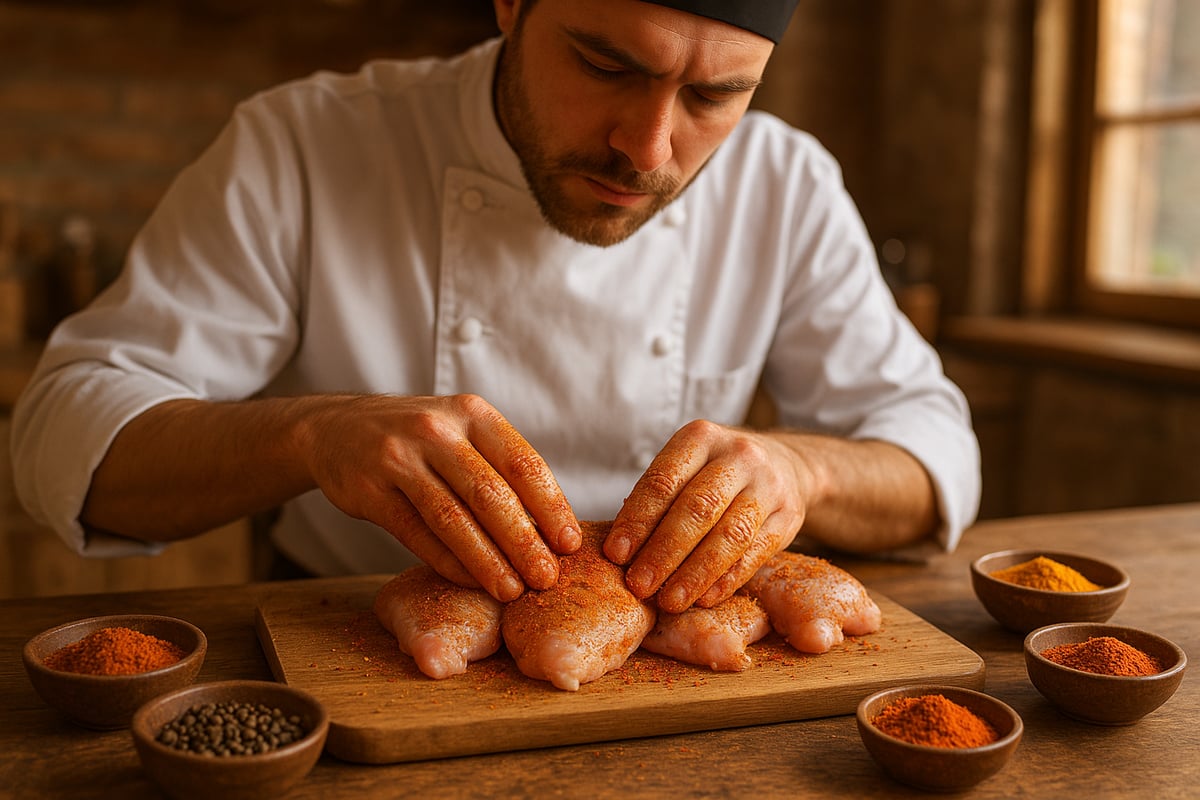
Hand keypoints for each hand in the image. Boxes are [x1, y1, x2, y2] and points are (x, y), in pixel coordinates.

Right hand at [302, 393, 580, 601]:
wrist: (335, 429)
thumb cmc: (418, 440)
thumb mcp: (460, 432)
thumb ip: (498, 468)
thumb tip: (549, 529)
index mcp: (472, 414)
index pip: (523, 463)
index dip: (552, 507)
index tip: (571, 544)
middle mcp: (437, 430)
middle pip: (491, 494)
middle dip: (524, 541)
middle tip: (547, 577)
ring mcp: (399, 458)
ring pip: (453, 518)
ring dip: (488, 560)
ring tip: (513, 590)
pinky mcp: (369, 490)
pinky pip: (417, 534)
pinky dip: (449, 562)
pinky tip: (473, 581)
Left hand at [604, 420, 807, 613]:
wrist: (787, 464)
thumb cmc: (717, 472)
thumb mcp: (688, 466)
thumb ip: (659, 499)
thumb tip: (622, 550)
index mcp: (701, 437)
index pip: (663, 481)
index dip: (637, 520)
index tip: (615, 554)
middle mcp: (738, 456)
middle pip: (697, 509)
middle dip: (663, 552)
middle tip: (639, 585)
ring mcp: (769, 485)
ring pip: (730, 535)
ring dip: (695, 573)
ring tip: (669, 602)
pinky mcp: (789, 516)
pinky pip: (756, 552)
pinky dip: (727, 580)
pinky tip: (704, 599)